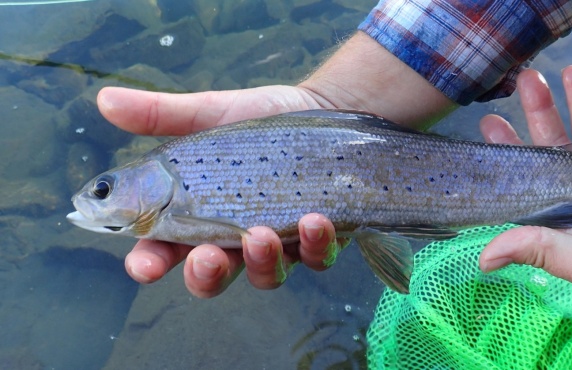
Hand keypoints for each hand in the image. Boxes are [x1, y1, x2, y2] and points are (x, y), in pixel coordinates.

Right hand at [100, 84, 342, 296]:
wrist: (321, 111)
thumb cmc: (258, 122)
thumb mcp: (210, 115)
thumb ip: (161, 114)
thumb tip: (104, 99)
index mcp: (197, 216)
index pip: (163, 250)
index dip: (149, 263)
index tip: (144, 266)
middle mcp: (235, 239)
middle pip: (213, 276)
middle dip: (206, 275)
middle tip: (206, 257)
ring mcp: (279, 244)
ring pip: (265, 276)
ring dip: (260, 263)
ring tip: (261, 234)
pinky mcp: (319, 241)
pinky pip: (317, 258)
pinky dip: (315, 246)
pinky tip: (314, 221)